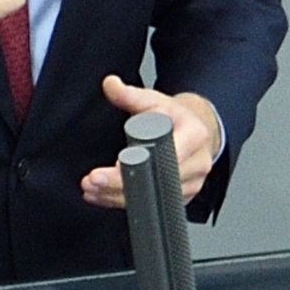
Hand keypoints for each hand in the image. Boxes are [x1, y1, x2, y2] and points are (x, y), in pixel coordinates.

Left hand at [80, 76, 219, 207]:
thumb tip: (110, 84)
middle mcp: (197, 164)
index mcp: (194, 136)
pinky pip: (152, 205)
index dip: (143, 161)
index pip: (169, 154)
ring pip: (153, 198)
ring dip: (117, 197)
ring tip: (92, 189)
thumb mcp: (154, 100)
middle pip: (158, 182)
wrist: (195, 130)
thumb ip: (130, 95)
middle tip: (93, 180)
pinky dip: (123, 202)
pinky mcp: (180, 198)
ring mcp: (191, 184)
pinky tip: (102, 197)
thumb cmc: (175, 117)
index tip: (116, 162)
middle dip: (122, 184)